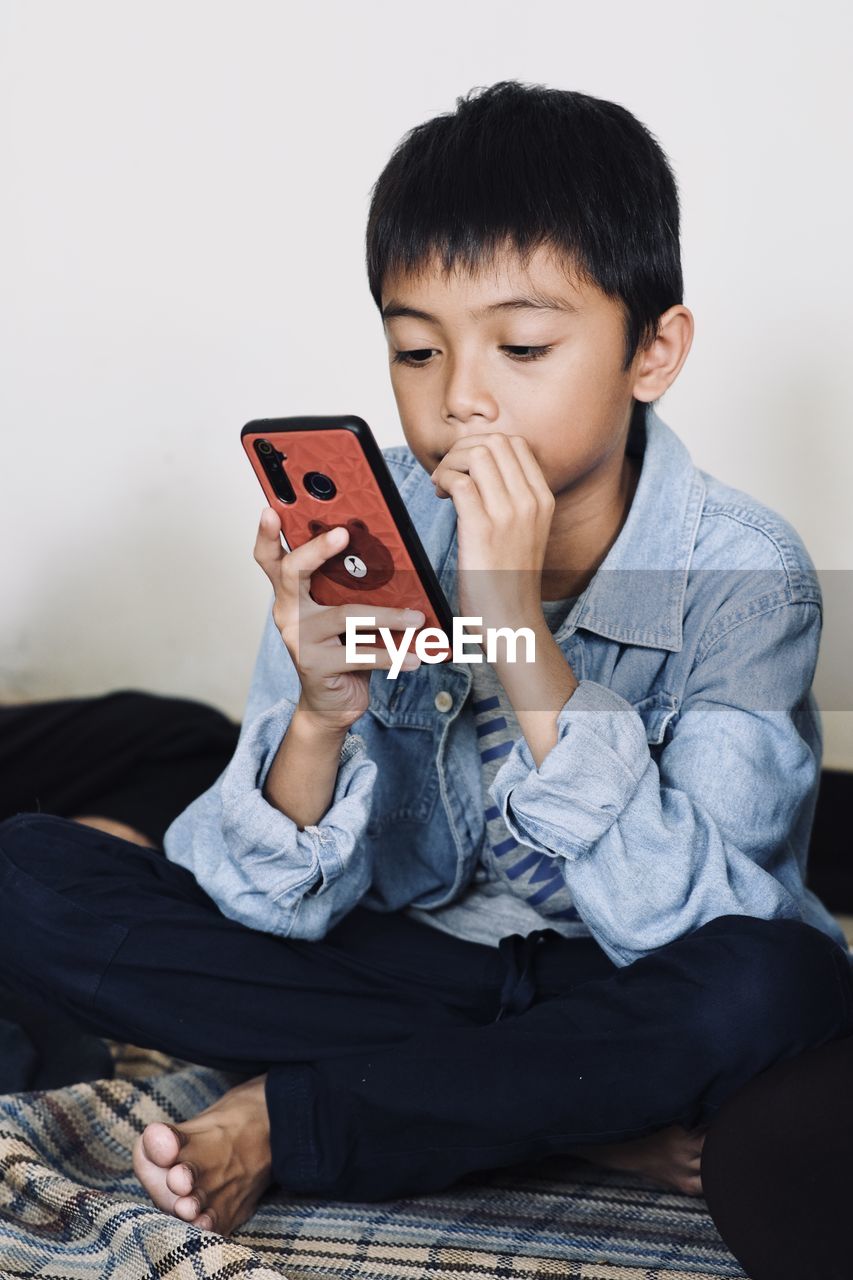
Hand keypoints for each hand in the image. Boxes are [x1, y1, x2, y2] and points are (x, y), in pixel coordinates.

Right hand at [253, 508, 422, 731]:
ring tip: (417, 618)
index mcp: (292, 593)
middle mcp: (287, 611)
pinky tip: (415, 656)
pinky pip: (360, 654)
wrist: (332, 703)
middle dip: (317, 549)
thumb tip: (393, 559)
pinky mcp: (315, 665)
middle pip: (293, 571)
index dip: (267, 533)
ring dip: (387, 616)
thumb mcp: (343, 611)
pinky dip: (392, 655)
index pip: (271, 558)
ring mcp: (299, 639)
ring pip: (344, 615)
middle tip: (343, 534)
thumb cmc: (342, 648)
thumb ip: (352, 587)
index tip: (271, 509)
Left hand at [430, 434, 554, 630]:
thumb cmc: (510, 578)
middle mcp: (530, 501)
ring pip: (476, 455)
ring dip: (451, 463)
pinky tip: (440, 497)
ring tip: (443, 485)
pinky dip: (443, 480)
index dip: (483, 446)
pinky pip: (459, 482)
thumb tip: (480, 472)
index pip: (515, 443)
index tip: (467, 468)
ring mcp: (509, 514)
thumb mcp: (525, 531)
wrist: (511, 619)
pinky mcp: (483, 529)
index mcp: (543, 499)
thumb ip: (513, 500)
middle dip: (463, 449)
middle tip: (449, 474)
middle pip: (495, 442)